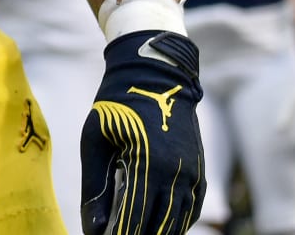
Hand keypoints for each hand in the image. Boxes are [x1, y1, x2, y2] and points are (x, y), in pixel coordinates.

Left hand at [81, 31, 206, 234]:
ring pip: (178, 224)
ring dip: (156, 232)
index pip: (134, 220)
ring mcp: (193, 175)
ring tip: (131, 231)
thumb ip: (94, 189)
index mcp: (148, 164)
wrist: (156, 75)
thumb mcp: (95, 142)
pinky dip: (173, 223)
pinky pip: (190, 211)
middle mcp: (177, 174)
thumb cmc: (117, 106)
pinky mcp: (200, 173)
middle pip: (159, 229)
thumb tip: (94, 231)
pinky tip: (154, 224)